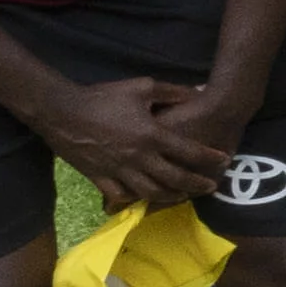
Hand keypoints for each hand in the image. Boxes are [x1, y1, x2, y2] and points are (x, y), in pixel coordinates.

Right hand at [28, 74, 196, 204]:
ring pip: (150, 192)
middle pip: (174, 179)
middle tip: (210, 187)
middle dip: (196, 185)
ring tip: (182, 196)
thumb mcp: (142, 87)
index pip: (189, 151)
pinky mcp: (99, 178)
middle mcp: (138, 158)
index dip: (209, 158)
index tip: (223, 160)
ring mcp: (118, 171)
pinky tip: (143, 198)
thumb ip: (172, 92)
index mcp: (151, 135)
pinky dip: (135, 200)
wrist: (61, 111)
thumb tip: (198, 92)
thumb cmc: (103, 96)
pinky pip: (121, 196)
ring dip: (170, 196)